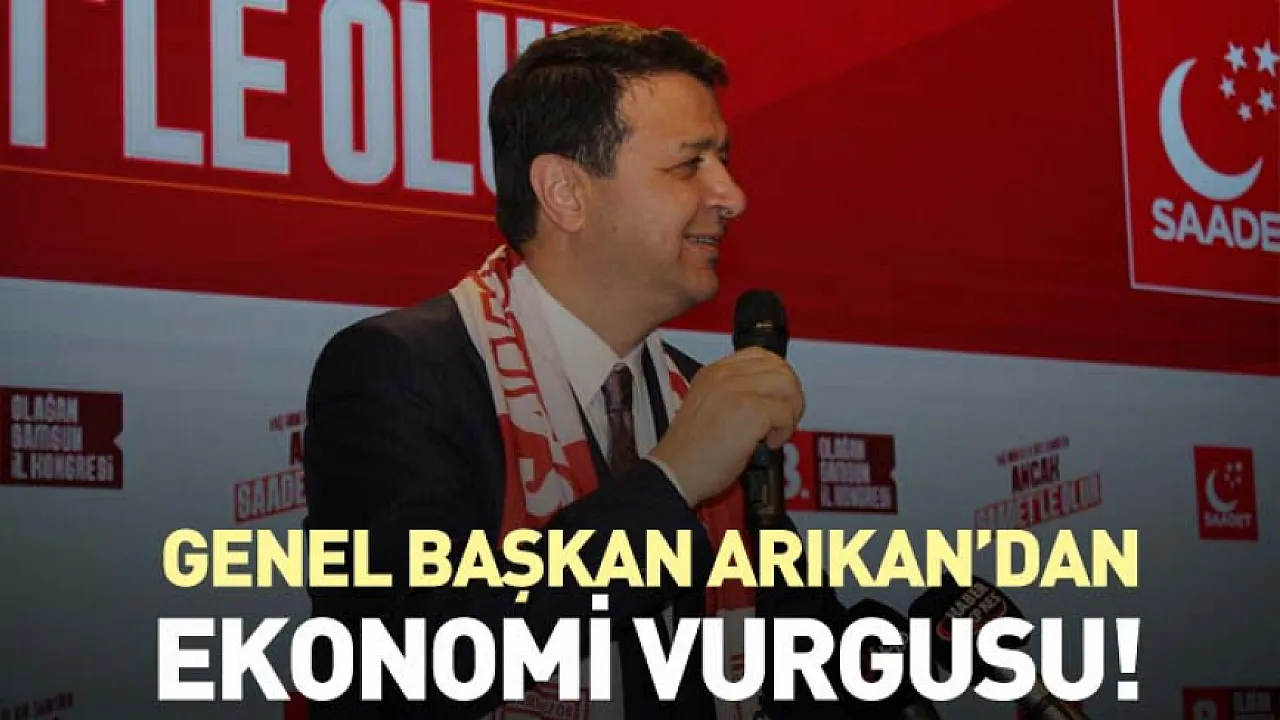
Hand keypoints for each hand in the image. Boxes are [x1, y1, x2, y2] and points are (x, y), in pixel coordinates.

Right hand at [650, 347, 804, 506]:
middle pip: (780, 368)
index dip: (777, 377)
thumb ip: (733, 394)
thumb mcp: (706, 406)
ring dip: (790, 412)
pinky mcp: (750, 412)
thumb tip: (767, 397)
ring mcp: (737, 391)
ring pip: (788, 386)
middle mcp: (725, 376)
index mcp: (713, 372)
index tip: (775, 398)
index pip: (762, 356)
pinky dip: (784, 431)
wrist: (675, 473)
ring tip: (774, 431)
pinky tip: (767, 443)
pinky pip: (786, 412)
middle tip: (780, 419)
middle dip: (789, 396)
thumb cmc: (689, 452)